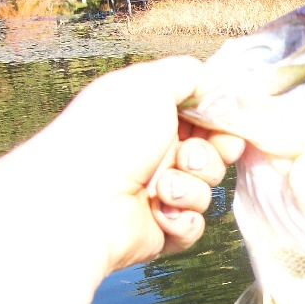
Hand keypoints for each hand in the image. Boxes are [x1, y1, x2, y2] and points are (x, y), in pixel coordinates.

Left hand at [2, 55, 244, 275]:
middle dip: (207, 157)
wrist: (80, 202)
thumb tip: (213, 82)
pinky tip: (159, 213)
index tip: (223, 129)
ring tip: (161, 189)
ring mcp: (157, 194)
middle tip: (186, 157)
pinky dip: (182, 219)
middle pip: (212, 156)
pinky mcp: (161, 229)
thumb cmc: (108, 138)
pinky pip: (194, 226)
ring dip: (190, 189)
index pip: (204, 121)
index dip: (221, 126)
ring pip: (206, 192)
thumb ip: (187, 74)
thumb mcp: (148, 85)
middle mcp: (154, 155)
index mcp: (150, 120)